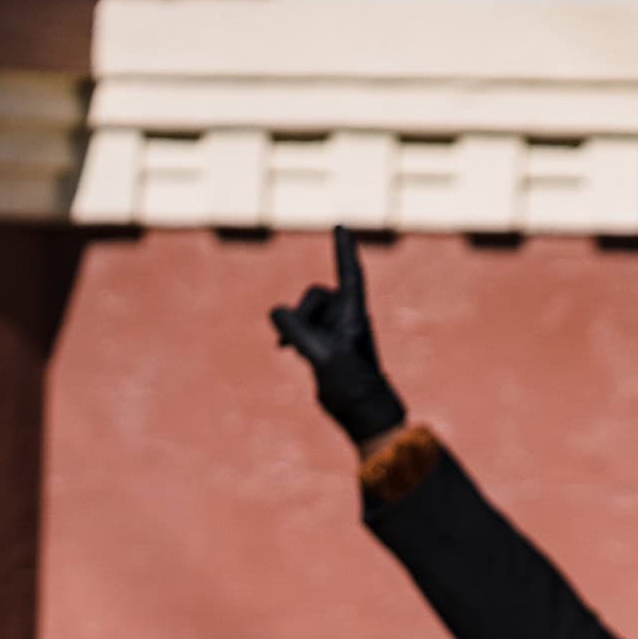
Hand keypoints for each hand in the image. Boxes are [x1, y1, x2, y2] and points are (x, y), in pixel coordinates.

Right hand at [271, 226, 407, 446]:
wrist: (360, 411)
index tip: (342, 227)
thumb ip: (295, 328)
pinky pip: (301, 327)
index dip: (344, 249)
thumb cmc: (350, 382)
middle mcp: (347, 316)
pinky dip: (293, 337)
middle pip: (315, 295)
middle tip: (298, 345)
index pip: (349, 272)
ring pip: (305, 312)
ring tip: (300, 354)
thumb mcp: (319, 352)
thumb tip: (277, 312)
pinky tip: (290, 352)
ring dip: (296, 328)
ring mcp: (336, 329)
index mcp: (354, 312)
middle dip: (302, 314)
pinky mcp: (326, 343)